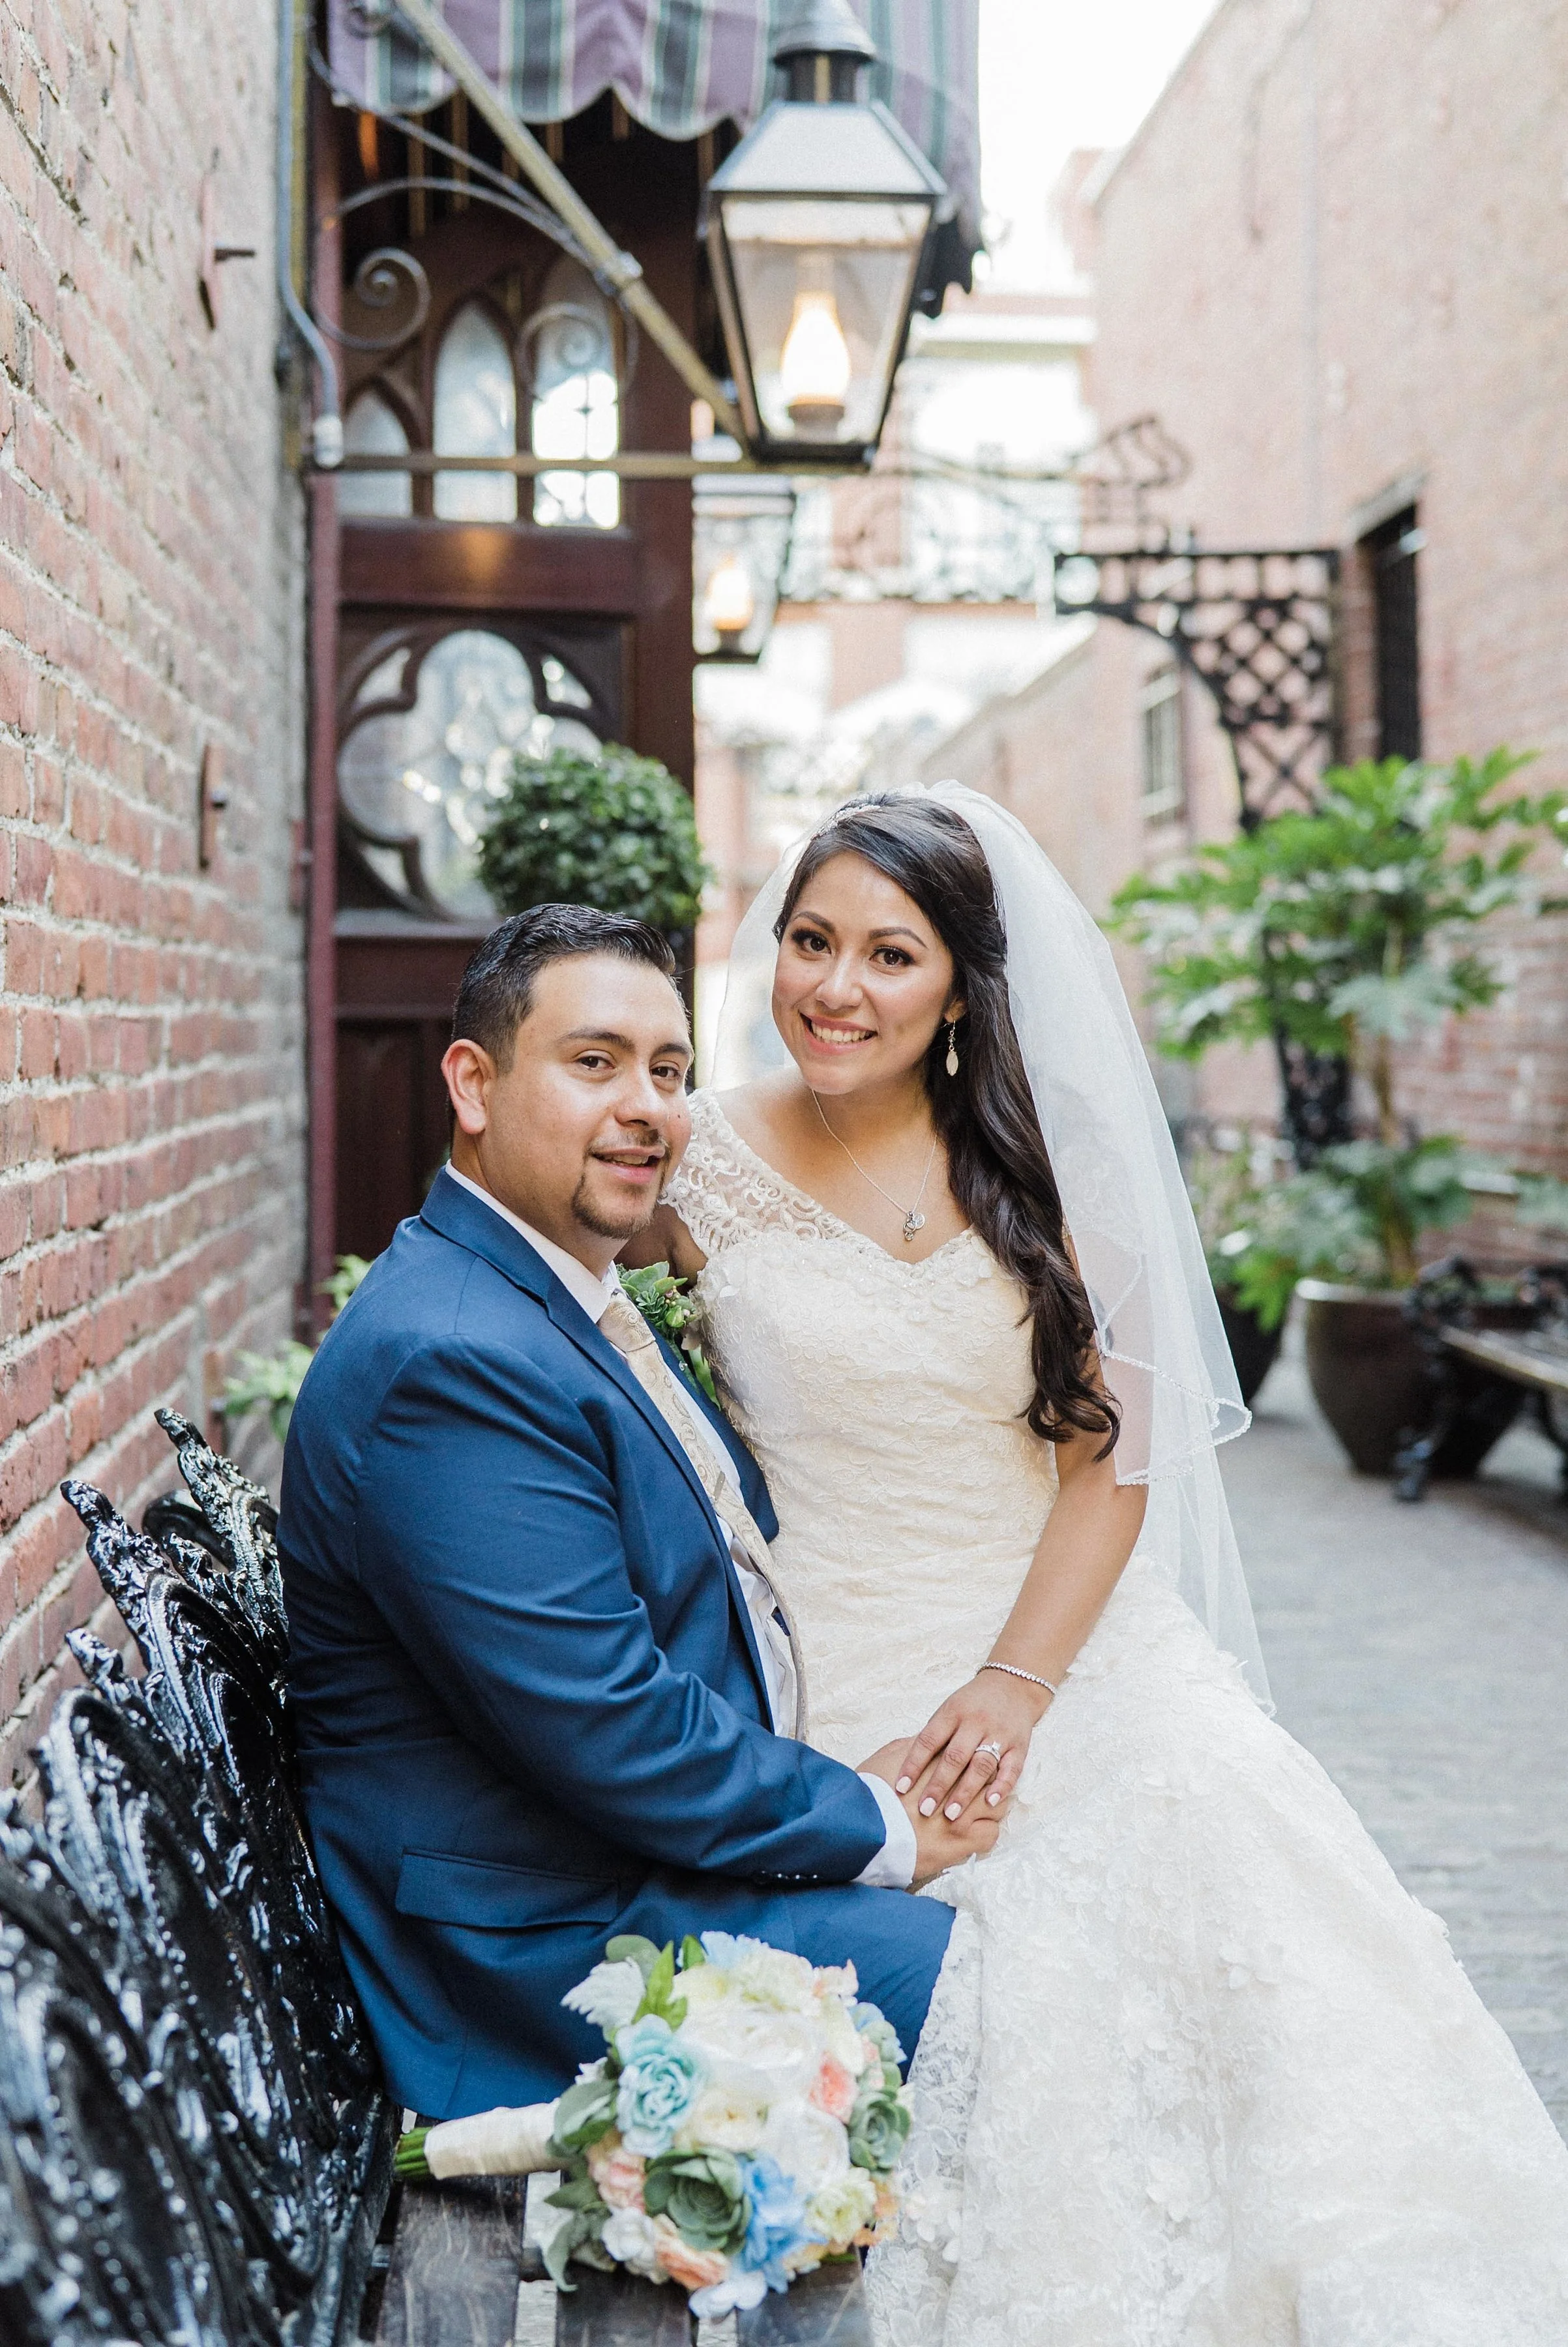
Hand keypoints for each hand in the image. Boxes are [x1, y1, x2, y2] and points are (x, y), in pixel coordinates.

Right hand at [858, 1738, 1003, 1886]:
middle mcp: (958, 1785)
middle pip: (989, 1776)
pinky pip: (991, 1834)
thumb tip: (926, 1740)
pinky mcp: (965, 1841)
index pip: (972, 1753)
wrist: (866, 1829)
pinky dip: (987, 1832)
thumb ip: (913, 1746)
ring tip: (985, 1811)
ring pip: (996, 1805)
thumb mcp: (889, 1757)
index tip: (974, 1762)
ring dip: (992, 1806)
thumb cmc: (872, 1792)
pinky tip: (977, 1833)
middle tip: (986, 1785)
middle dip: (991, 1780)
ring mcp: (964, 1814)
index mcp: (942, 1762)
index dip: (976, 1757)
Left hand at [892, 1672, 1049, 1824]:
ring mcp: (999, 1734)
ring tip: (952, 1814)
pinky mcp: (1019, 1746)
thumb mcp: (949, 1708)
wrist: (1013, 1685)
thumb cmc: (973, 1702)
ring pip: (981, 1765)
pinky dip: (1001, 1786)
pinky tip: (990, 1802)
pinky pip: (1012, 1768)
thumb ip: (934, 1734)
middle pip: (955, 1757)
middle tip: (924, 1810)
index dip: (913, 1764)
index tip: (900, 1788)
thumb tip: (907, 1766)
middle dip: (938, 1785)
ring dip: (965, 1791)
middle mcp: (975, 1722)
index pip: (929, 1740)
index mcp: (953, 1712)